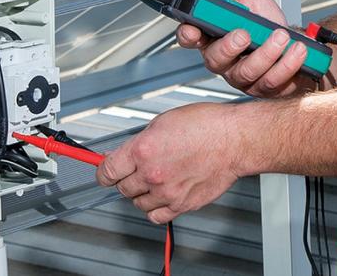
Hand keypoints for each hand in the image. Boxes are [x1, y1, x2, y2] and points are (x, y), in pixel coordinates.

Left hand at [96, 103, 242, 222]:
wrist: (233, 139)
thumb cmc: (206, 124)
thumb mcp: (165, 120)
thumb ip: (141, 140)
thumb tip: (125, 152)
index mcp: (144, 149)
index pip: (107, 170)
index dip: (103, 171)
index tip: (104, 171)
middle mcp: (152, 173)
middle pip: (122, 187)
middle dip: (125, 178)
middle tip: (135, 169)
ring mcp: (166, 192)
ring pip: (138, 202)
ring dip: (141, 192)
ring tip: (154, 178)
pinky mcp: (181, 205)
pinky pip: (156, 216)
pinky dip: (155, 207)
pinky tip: (162, 195)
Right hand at [176, 0, 312, 97]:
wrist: (294, 43)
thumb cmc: (264, 22)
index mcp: (213, 36)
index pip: (191, 38)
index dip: (188, 35)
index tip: (192, 29)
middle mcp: (226, 60)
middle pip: (215, 60)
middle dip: (229, 46)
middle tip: (244, 33)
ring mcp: (245, 77)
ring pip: (246, 72)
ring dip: (265, 53)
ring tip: (280, 35)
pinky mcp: (265, 88)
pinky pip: (272, 81)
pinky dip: (286, 65)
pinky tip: (296, 50)